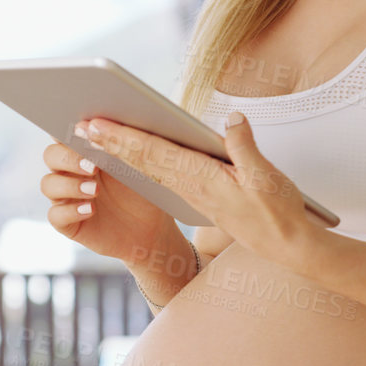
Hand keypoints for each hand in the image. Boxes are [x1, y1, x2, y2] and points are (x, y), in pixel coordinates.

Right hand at [38, 140, 186, 274]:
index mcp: (86, 152)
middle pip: (51, 155)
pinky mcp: (67, 222)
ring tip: (94, 190)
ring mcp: (67, 197)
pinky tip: (90, 210)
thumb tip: (96, 126)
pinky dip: (70, 211)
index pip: (64, 134)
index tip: (84, 133)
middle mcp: (72, 172)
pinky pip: (55, 215)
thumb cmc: (144, 193)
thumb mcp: (136, 167)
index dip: (68, 132)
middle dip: (68, 158)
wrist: (151, 230)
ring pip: (48, 184)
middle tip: (92, 167)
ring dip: (69, 185)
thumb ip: (116, 146)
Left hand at [74, 111, 317, 268]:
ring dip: (120, 153)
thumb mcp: (268, 177)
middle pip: (143, 160)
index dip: (123, 138)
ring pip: (149, 169)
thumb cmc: (279, 213)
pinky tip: (130, 157)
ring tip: (95, 137)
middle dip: (110, 143)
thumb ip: (245, 147)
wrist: (286, 246)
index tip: (96, 125)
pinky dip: (142, 164)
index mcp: (204, 178)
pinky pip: (163, 178)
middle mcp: (192, 187)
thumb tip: (231, 119)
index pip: (155, 153)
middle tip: (79, 126)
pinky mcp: (200, 197)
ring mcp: (194, 193)